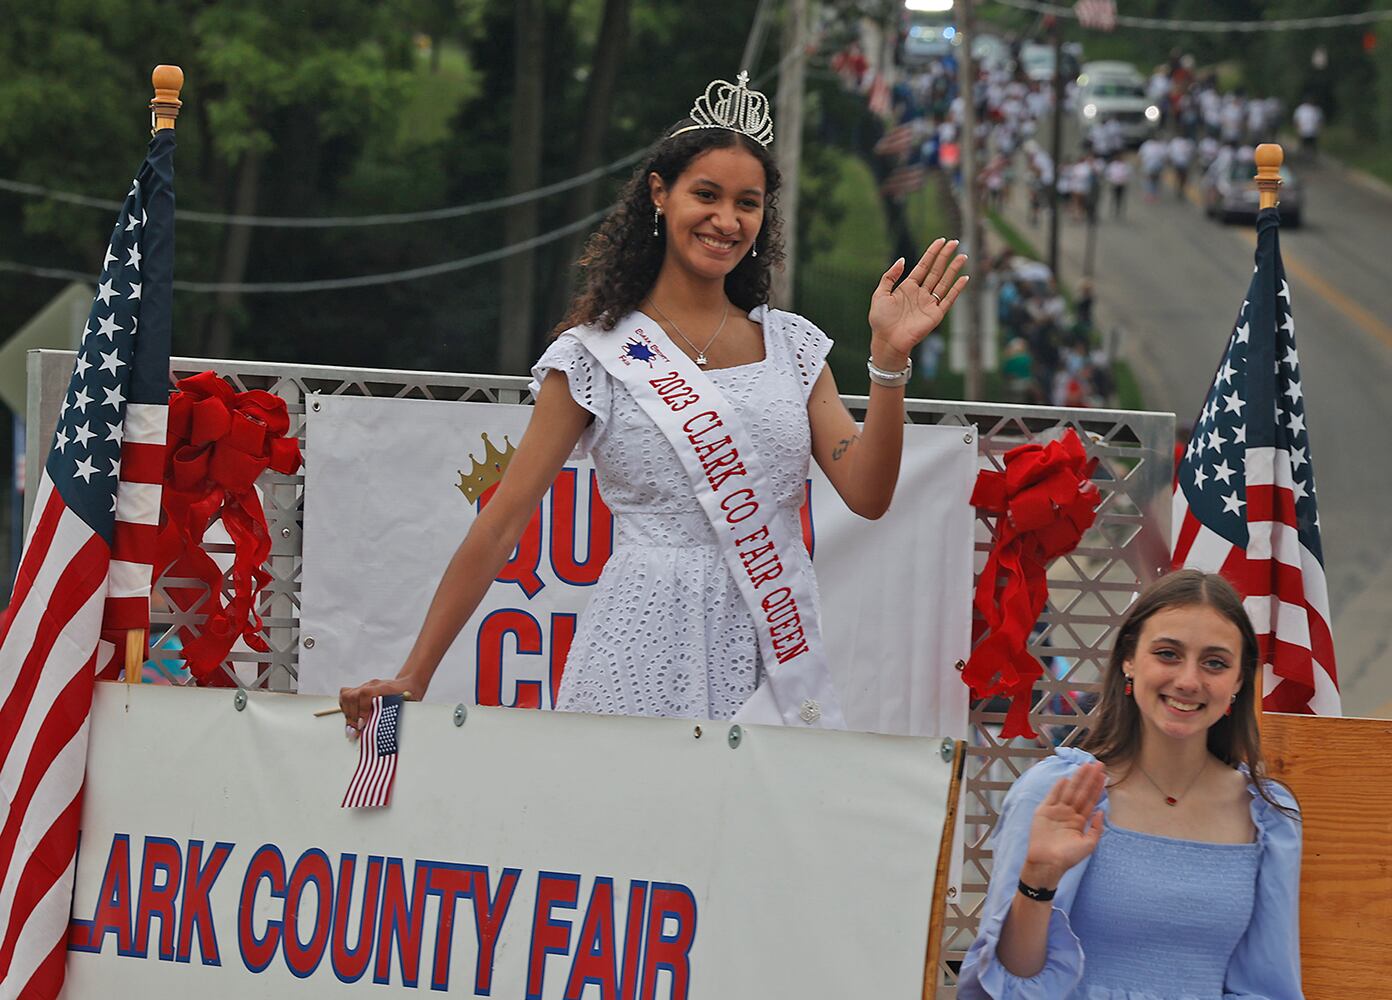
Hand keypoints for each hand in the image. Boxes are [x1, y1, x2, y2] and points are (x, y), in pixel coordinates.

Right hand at [338, 674, 417, 737]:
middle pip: (352, 696)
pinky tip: (351, 718)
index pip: (366, 694)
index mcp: (384, 687)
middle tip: (355, 732)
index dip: (362, 710)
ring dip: (348, 713)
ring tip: (352, 727)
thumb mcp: (406, 703)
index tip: (362, 725)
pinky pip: (345, 696)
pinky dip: (345, 708)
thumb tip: (387, 730)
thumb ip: (397, 713)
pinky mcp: (360, 690)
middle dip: (352, 717)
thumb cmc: (408, 695)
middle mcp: (371, 685)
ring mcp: (364, 686)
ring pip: (346, 696)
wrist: (407, 684)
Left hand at [867, 238, 969, 367]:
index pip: (923, 266)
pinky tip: (964, 277)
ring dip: (954, 269)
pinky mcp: (936, 315)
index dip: (932, 253)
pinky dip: (957, 289)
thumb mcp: (880, 294)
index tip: (941, 241)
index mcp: (908, 287)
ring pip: (944, 282)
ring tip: (962, 256)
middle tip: (954, 242)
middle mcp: (921, 293)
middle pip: (936, 271)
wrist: (887, 341)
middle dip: (945, 256)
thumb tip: (902, 260)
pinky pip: (949, 299)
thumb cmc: (881, 320)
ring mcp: (929, 303)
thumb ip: (889, 276)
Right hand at [1022, 762, 1105, 885]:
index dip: (1097, 787)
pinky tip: (1065, 778)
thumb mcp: (1088, 845)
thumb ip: (1096, 828)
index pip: (1090, 800)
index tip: (1103, 775)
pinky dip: (1058, 788)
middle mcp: (1068, 813)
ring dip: (1077, 778)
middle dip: (1089, 778)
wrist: (1047, 863)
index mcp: (1079, 820)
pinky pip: (1052, 797)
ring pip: (1069, 791)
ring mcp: (1056, 811)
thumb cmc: (1068, 857)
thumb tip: (1101, 812)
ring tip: (1085, 766)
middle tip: (1097, 764)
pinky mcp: (1044, 812)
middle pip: (1081, 792)